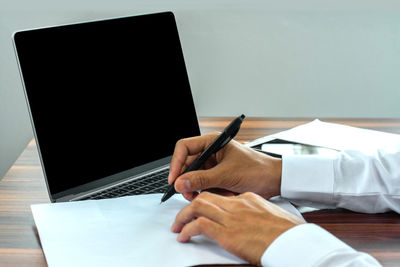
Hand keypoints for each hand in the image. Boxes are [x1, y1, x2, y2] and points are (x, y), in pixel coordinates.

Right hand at [168, 132, 281, 200]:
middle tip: (189, 194)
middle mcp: (211, 152)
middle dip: (188, 181)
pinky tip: (224, 194)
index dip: (176, 163)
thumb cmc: (257, 169)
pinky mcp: (218, 177)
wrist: (274, 180)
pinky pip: (205, 186)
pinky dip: (211, 193)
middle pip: (188, 166)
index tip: (174, 179)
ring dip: (201, 189)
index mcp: (212, 143)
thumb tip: (180, 183)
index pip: (184, 148)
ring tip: (212, 195)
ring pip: (195, 178)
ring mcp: (214, 166)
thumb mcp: (226, 175)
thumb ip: (202, 179)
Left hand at [171, 191, 303, 264]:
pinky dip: (188, 230)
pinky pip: (199, 226)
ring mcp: (231, 218)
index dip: (206, 203)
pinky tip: (184, 236)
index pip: (219, 195)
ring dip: (183, 216)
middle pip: (205, 197)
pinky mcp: (227, 233)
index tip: (200, 210)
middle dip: (190, 206)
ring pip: (198, 208)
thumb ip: (254, 215)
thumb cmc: (287, 233)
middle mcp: (237, 204)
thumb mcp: (270, 217)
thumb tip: (246, 222)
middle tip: (182, 216)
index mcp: (247, 199)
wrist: (295, 242)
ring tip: (177, 226)